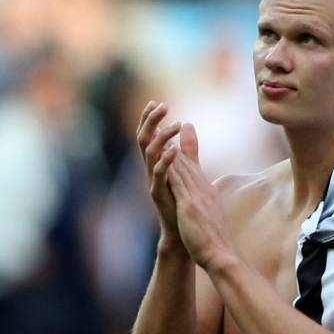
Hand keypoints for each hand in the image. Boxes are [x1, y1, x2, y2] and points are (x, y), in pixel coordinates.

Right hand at [136, 100, 184, 241]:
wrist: (182, 231)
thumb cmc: (183, 201)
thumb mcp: (186, 168)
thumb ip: (187, 148)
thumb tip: (188, 125)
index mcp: (157, 163)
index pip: (149, 136)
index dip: (150, 119)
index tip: (156, 102)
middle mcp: (151, 170)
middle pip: (144, 139)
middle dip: (151, 121)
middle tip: (162, 105)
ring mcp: (153, 181)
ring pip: (149, 153)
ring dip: (161, 136)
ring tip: (175, 124)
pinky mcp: (159, 194)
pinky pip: (159, 174)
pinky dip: (165, 160)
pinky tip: (174, 150)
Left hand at [167, 126, 238, 272]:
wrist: (222, 255)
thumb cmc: (217, 241)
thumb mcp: (210, 217)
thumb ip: (206, 203)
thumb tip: (205, 194)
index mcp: (206, 192)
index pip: (192, 167)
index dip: (181, 149)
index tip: (173, 135)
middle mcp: (203, 189)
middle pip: (186, 160)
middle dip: (173, 140)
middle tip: (162, 121)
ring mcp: (197, 195)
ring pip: (181, 165)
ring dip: (169, 146)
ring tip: (158, 129)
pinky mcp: (190, 204)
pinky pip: (177, 181)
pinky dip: (170, 165)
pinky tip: (160, 155)